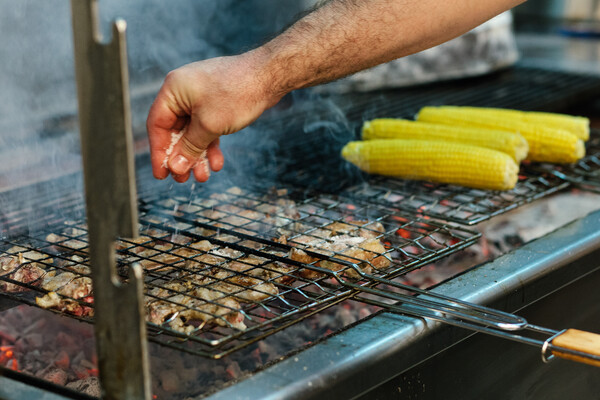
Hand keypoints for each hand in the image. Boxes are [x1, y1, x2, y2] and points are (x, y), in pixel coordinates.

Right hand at [146, 52, 276, 181]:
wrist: (270, 75)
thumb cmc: (238, 93)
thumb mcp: (210, 125)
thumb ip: (190, 147)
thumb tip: (175, 167)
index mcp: (174, 90)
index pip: (157, 125)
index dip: (158, 152)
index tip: (161, 174)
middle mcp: (183, 91)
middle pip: (175, 130)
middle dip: (181, 157)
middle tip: (183, 180)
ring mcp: (200, 96)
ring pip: (193, 132)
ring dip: (197, 155)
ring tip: (203, 176)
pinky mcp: (216, 102)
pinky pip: (207, 127)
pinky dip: (210, 145)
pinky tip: (216, 163)